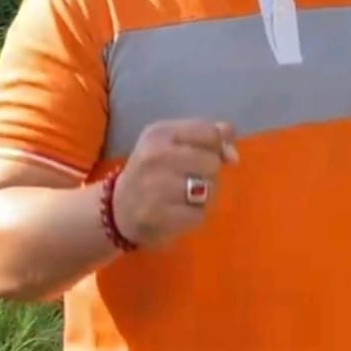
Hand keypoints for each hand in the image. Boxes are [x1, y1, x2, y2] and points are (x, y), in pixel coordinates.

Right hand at [111, 120, 238, 247]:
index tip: (210, 156)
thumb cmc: (152, 172)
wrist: (118, 208)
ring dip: (204, 198)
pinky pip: (200, 214)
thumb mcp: (173, 145)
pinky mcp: (157, 214)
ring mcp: (154, 186)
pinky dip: (195, 217)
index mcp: (159, 133)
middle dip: (209, 175)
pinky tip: (178, 213)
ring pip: (209, 190)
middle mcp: (155, 156)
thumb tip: (233, 154)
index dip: (219, 147)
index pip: (209, 133)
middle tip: (189, 181)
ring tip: (183, 198)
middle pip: (212, 163)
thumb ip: (207, 139)